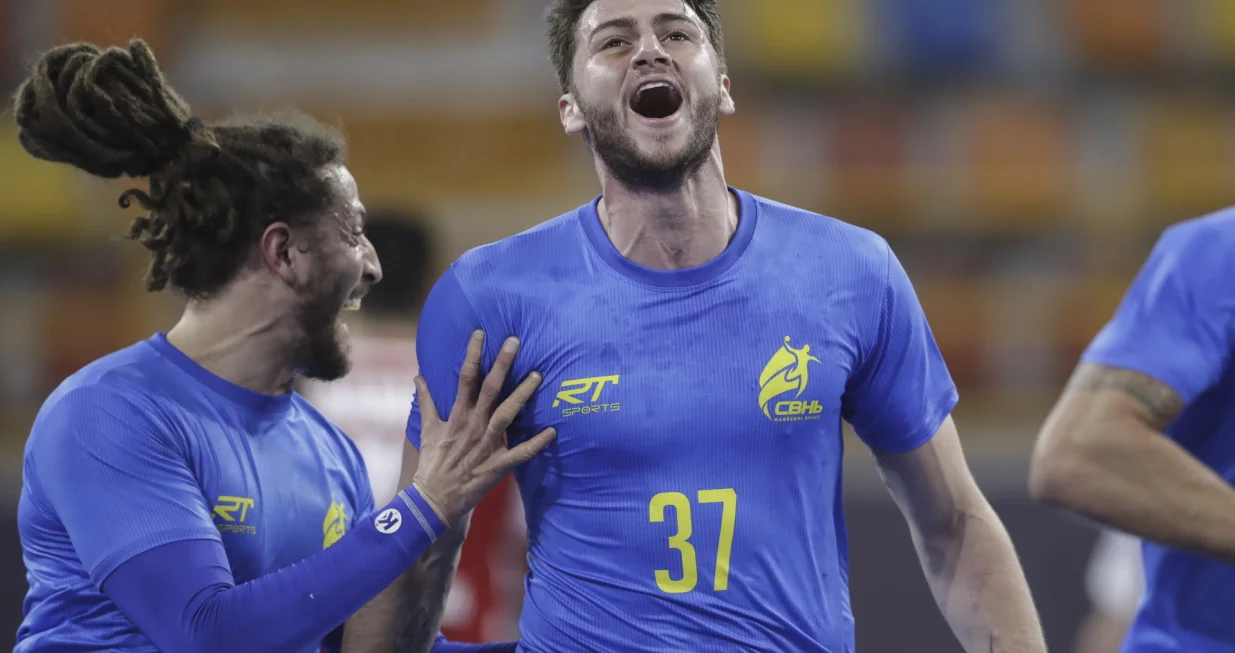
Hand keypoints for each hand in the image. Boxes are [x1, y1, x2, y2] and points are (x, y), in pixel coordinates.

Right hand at [411, 330, 555, 525]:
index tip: (482, 333)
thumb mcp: (427, 429)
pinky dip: (535, 444)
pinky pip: (519, 454)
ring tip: (537, 375)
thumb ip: (426, 401)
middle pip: (489, 390)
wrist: (433, 499)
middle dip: (502, 364)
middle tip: (515, 341)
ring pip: (506, 415)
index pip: (465, 378)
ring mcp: (485, 446)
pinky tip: (552, 431)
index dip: (473, 354)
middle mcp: (472, 426)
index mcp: (457, 416)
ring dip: (522, 395)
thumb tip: (418, 376)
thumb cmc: (432, 462)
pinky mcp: (496, 466)